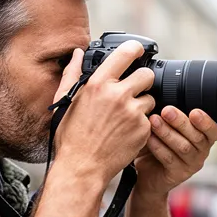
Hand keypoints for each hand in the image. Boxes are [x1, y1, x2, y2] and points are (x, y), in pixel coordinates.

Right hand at [53, 41, 155, 183]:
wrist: (82, 168)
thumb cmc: (71, 137)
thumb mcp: (65, 102)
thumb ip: (72, 74)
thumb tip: (77, 54)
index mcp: (98, 84)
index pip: (126, 53)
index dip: (136, 49)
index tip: (138, 50)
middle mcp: (118, 95)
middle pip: (147, 75)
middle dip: (143, 80)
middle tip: (134, 89)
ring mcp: (133, 113)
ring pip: (150, 98)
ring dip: (142, 104)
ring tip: (125, 116)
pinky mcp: (143, 129)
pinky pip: (149, 119)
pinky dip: (142, 123)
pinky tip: (126, 131)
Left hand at [135, 106, 216, 198]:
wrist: (148, 173)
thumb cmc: (159, 143)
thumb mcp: (168, 126)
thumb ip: (171, 114)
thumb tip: (164, 90)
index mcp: (205, 137)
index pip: (215, 130)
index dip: (207, 122)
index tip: (194, 112)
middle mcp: (202, 151)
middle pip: (197, 137)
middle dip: (181, 122)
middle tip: (166, 110)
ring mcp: (191, 165)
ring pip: (183, 147)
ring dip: (168, 132)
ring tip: (154, 121)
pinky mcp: (178, 175)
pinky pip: (169, 159)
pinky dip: (158, 147)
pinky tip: (149, 138)